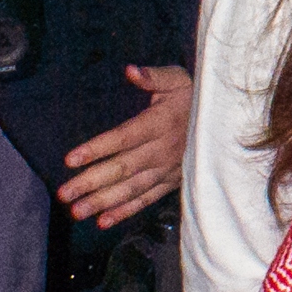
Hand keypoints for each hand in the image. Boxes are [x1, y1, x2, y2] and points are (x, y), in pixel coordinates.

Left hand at [60, 64, 192, 228]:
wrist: (226, 120)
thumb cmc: (195, 96)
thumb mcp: (179, 79)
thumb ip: (154, 76)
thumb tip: (130, 70)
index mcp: (162, 123)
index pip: (124, 137)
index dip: (97, 148)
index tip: (70, 159)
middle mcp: (164, 150)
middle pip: (123, 168)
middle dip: (91, 182)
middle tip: (64, 194)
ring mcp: (169, 169)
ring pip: (132, 188)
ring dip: (104, 201)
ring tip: (77, 211)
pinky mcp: (173, 182)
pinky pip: (147, 199)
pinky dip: (126, 211)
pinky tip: (104, 221)